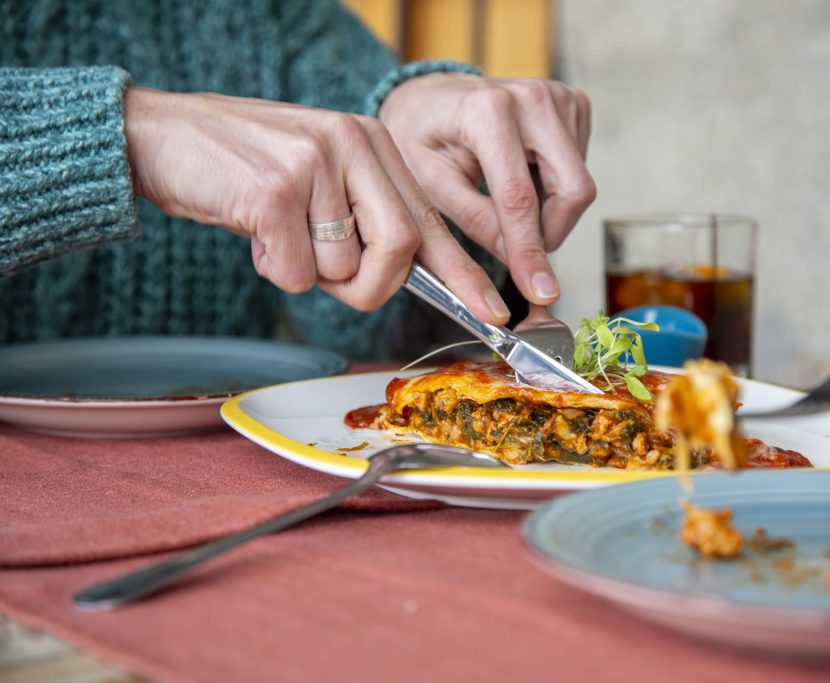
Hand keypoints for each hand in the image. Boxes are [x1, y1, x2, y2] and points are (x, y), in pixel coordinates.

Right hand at [123, 87, 509, 322]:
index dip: (465, 274)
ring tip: (276, 233)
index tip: (492, 310)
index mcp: (374, 144)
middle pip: (401, 249)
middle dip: (372, 287)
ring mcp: (315, 162)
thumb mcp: (321, 181)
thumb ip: (366, 218)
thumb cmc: (246, 170)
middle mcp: (353, 144)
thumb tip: (406, 277)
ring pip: (344, 268)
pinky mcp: (275, 188)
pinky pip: (295, 273)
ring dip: (308, 272)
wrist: (162, 136)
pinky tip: (251, 231)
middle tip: (335, 281)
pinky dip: (273, 270)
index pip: (432, 221)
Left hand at [378, 73, 596, 304]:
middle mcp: (532, 97)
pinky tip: (522, 177)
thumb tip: (516, 259)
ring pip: (579, 186)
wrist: (431, 97)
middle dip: (551, 233)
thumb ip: (473, 220)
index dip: (530, 251)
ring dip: (549, 211)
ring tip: (504, 200)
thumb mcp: (429, 183)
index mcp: (487, 111)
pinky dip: (553, 190)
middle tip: (520, 252)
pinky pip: (579, 170)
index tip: (540, 291)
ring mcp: (559, 98)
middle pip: (572, 191)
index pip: (520, 197)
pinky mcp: (574, 106)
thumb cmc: (422, 137)